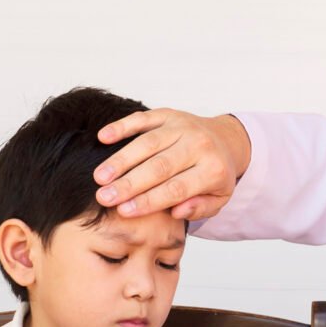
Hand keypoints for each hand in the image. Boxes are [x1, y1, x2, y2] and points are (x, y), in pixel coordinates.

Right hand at [93, 110, 251, 220]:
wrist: (226, 139)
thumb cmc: (215, 175)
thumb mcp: (219, 198)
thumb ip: (200, 208)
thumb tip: (177, 212)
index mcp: (213, 170)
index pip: (176, 188)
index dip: (148, 200)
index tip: (123, 211)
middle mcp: (200, 145)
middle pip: (159, 166)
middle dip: (129, 184)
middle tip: (103, 198)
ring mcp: (183, 126)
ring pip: (148, 143)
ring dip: (121, 160)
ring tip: (100, 177)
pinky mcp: (168, 114)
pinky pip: (143, 118)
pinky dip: (122, 126)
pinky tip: (103, 137)